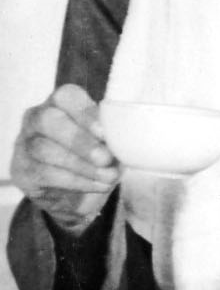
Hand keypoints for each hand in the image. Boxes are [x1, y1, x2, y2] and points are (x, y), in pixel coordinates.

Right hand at [9, 85, 117, 234]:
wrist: (73, 193)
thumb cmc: (94, 157)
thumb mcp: (108, 143)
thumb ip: (113, 137)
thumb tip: (126, 142)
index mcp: (60, 104)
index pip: (66, 96)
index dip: (85, 113)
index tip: (104, 133)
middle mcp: (37, 118)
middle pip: (48, 120)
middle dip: (79, 140)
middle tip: (105, 158)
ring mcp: (25, 143)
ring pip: (45, 149)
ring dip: (82, 165)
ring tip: (109, 177)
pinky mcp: (23, 170)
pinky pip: (45, 173)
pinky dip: (76, 181)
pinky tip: (97, 185)